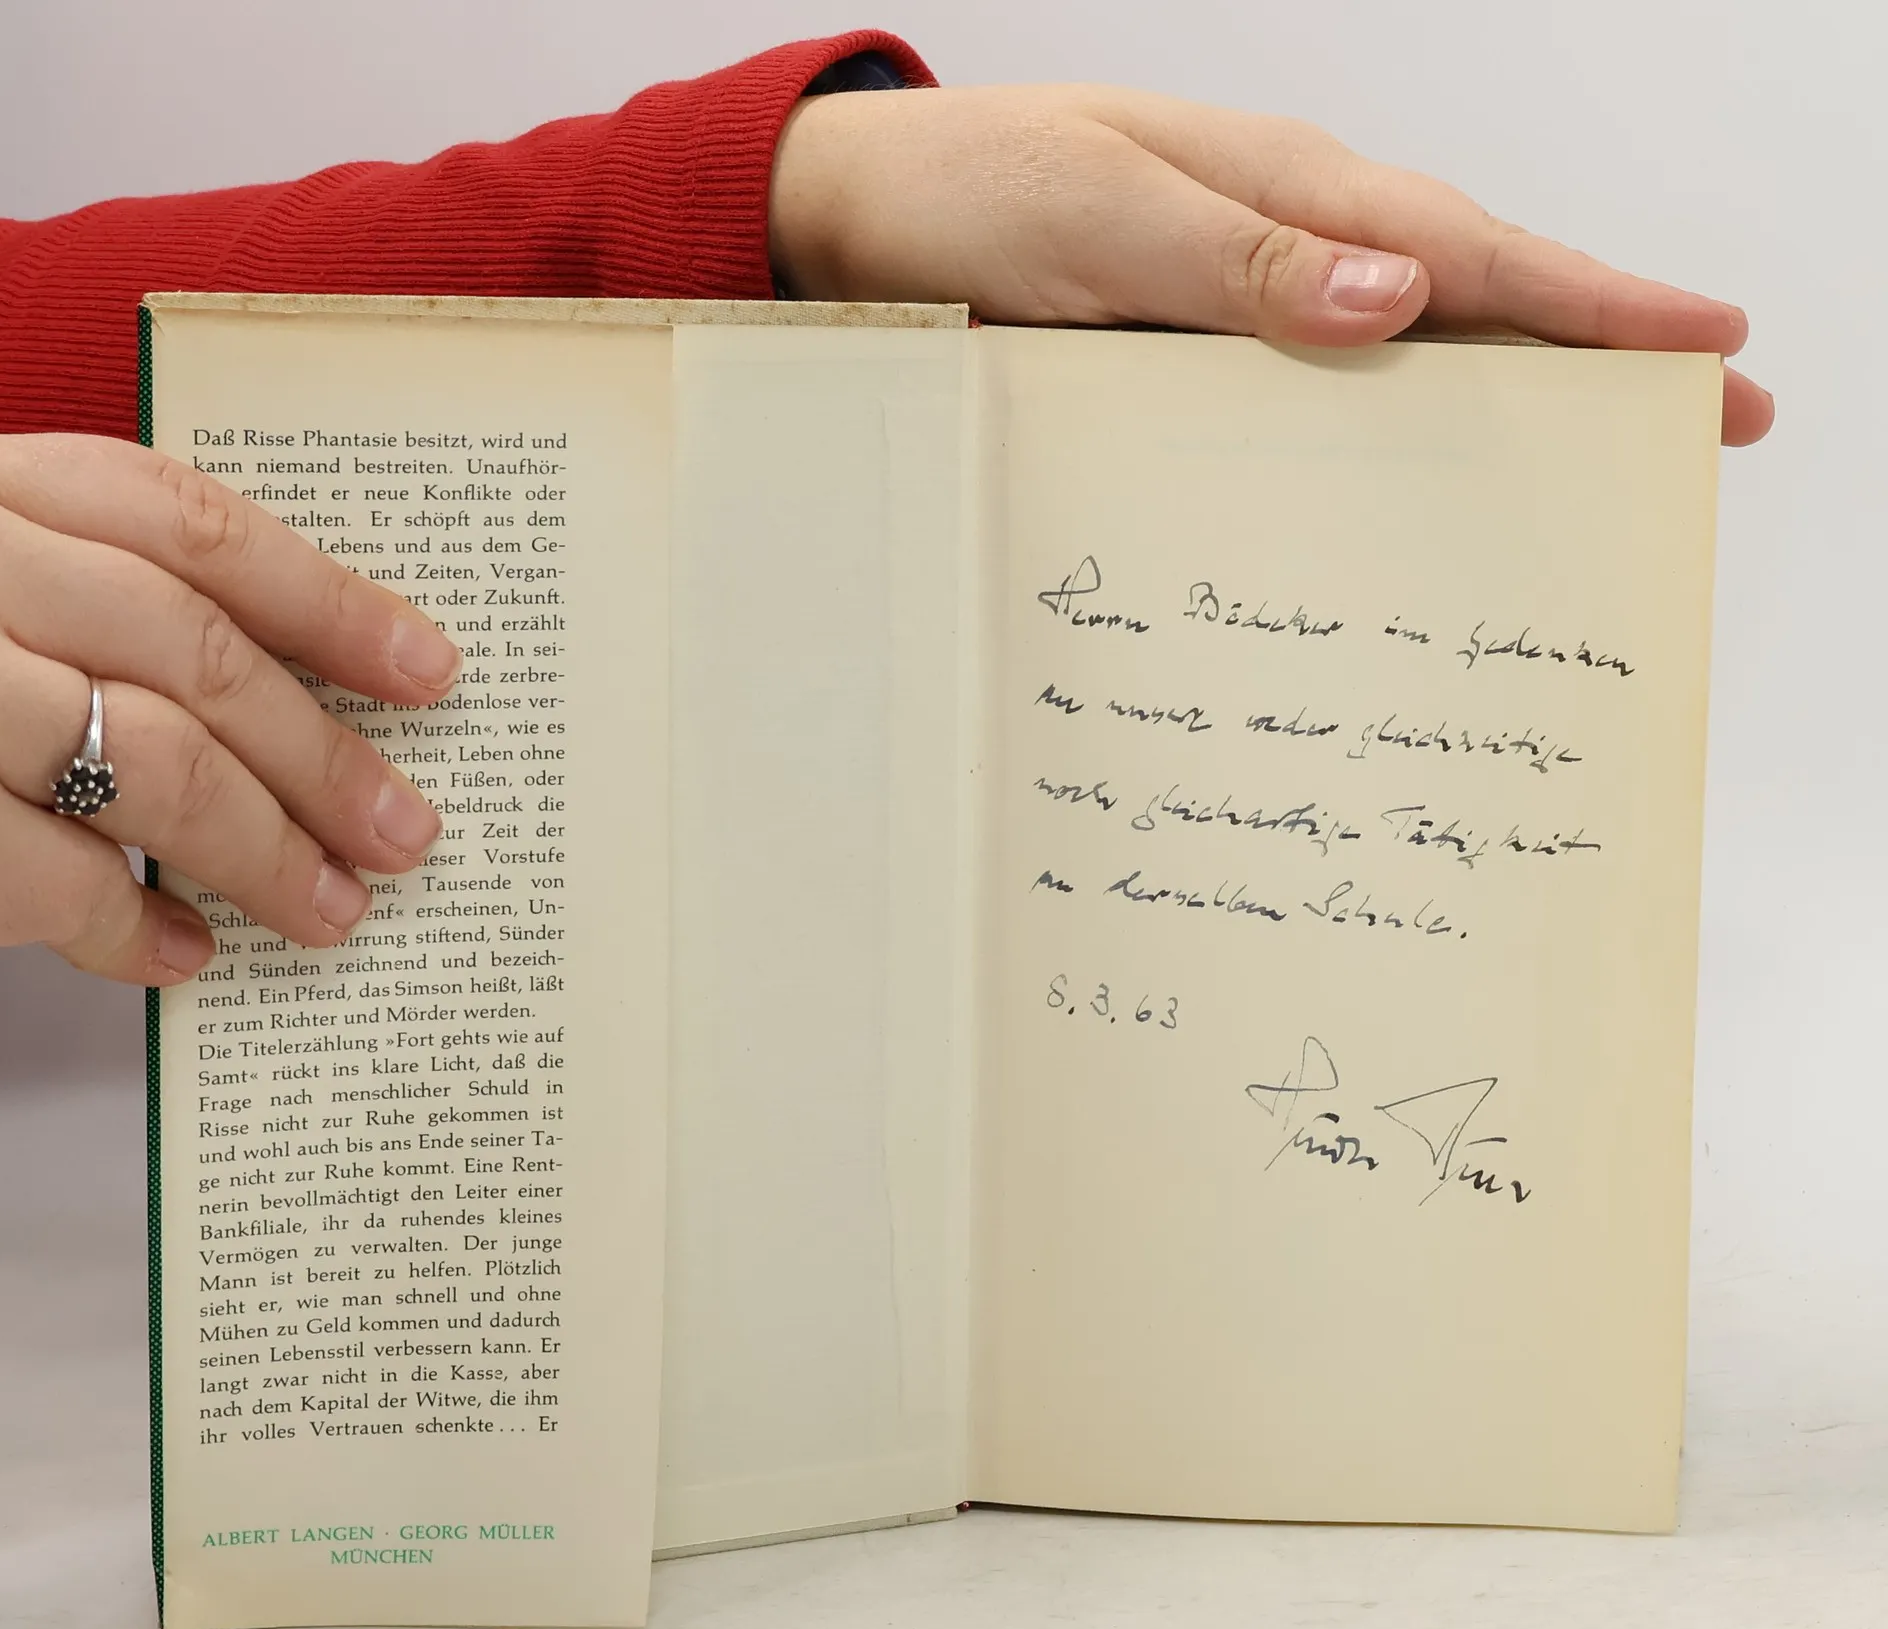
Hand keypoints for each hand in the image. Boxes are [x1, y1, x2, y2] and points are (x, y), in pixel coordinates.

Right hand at [0, 432, 460, 985]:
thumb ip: (73, 582)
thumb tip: (271, 699)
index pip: (194, 527)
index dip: (331, 602)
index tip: (434, 671)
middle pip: (198, 656)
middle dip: (324, 758)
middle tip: (410, 834)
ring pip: (149, 761)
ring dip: (263, 853)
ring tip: (336, 913)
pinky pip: (38, 876)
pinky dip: (126, 926)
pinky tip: (180, 955)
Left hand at [770, 84, 1771, 445]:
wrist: (863, 221)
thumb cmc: (972, 195)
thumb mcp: (1098, 217)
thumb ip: (1237, 260)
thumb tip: (1399, 296)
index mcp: (1284, 189)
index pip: (1469, 252)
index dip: (1595, 305)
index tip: (1712, 348)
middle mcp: (1286, 246)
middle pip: (1473, 303)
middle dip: (1598, 360)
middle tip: (1717, 425)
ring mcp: (1249, 305)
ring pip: (1410, 356)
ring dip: (1509, 407)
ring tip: (1602, 468)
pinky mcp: (1199, 359)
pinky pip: (1321, 399)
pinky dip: (1391, 436)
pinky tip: (1423, 485)